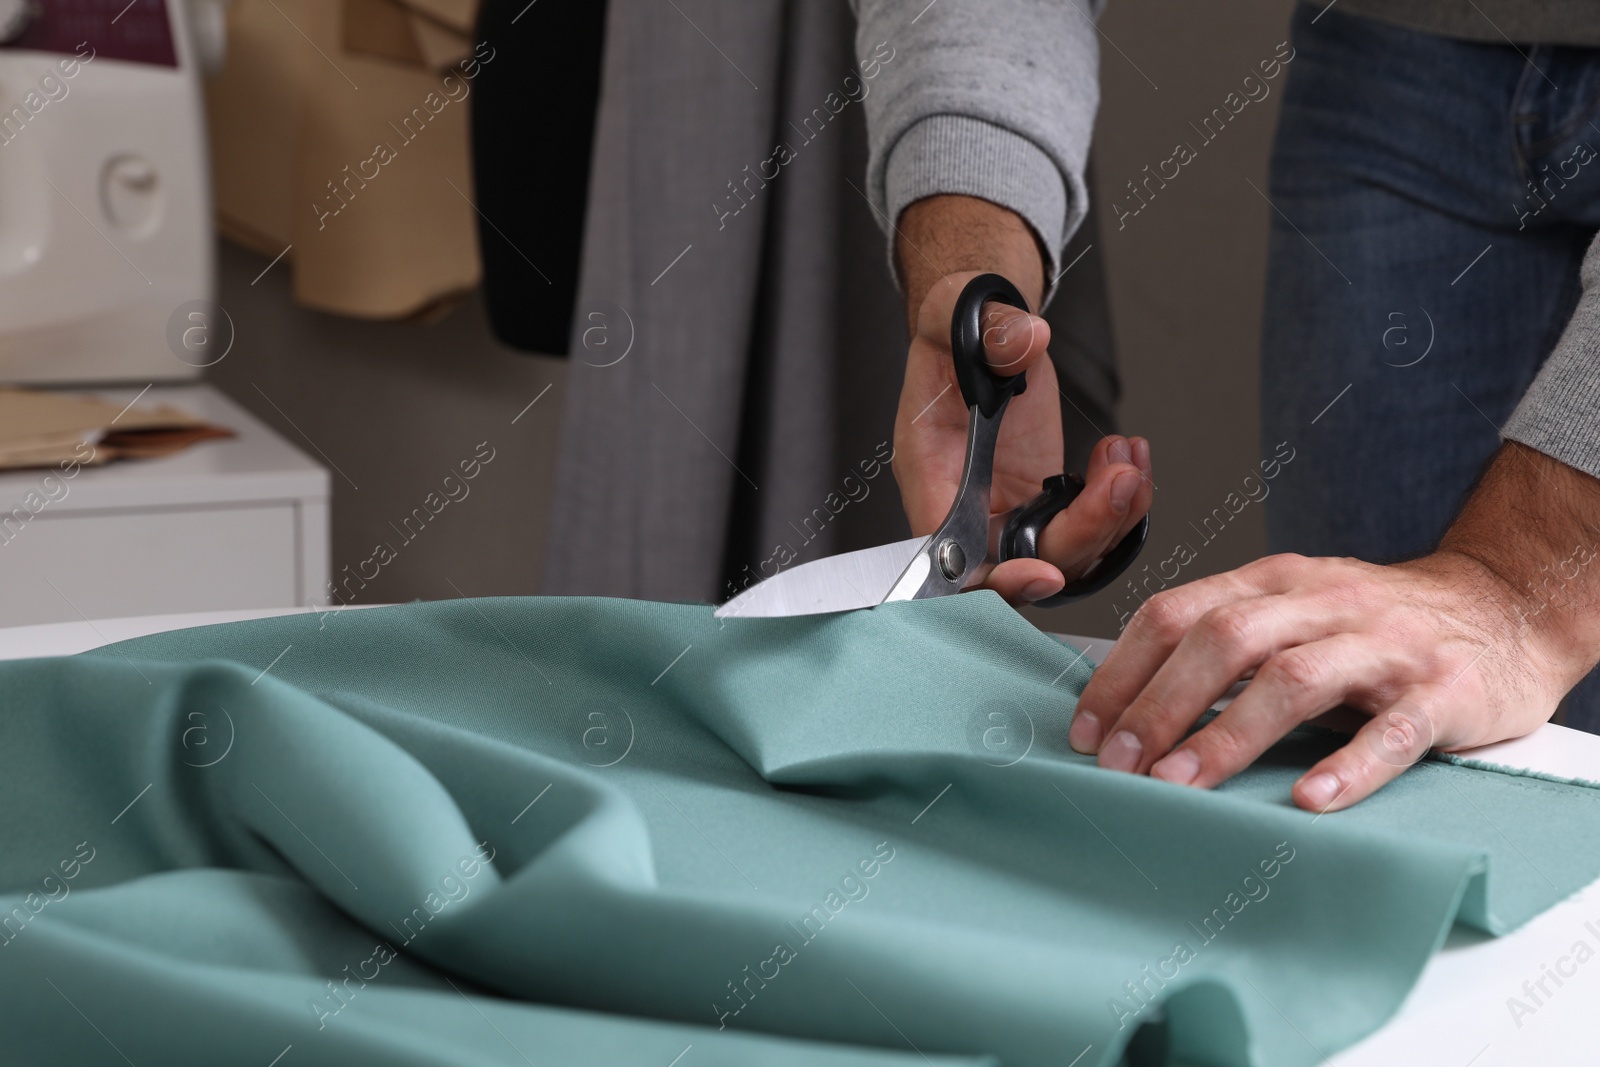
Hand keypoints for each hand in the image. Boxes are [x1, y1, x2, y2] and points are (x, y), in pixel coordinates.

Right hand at [893, 271, 1152, 602]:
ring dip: (1112, 518)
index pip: (952, 554)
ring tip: (1127, 460)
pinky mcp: (1044, 500)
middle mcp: (968, 504)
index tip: (1042, 571)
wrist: (980, 330)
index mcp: (929, 473)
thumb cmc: (954, 330)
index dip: (993, 578)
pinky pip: (1089, 529)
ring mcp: (1008, 508)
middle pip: (1022, 561)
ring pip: (1065, 553)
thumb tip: (1024, 341)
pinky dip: (1121, 504)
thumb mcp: (958, 311)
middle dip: (1081, 534)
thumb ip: (988, 328)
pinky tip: (1127, 455)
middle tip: (1120, 482)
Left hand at [1068, 547, 1571, 811]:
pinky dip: (1350, 767)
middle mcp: (1324, 602)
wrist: (1503, 610)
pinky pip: (1393, 731)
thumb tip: (1127, 704)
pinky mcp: (1444, 692)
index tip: (1086, 730)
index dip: (1124, 672)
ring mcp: (1385, 645)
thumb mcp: (1293, 612)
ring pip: (1294, 679)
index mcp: (1275, 582)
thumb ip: (1223, 641)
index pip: (1177, 613)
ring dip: (1229, 734)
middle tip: (1120, 765)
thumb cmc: (1374, 625)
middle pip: (1224, 640)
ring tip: (1182, 785)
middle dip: (1160, 703)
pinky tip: (1310, 801)